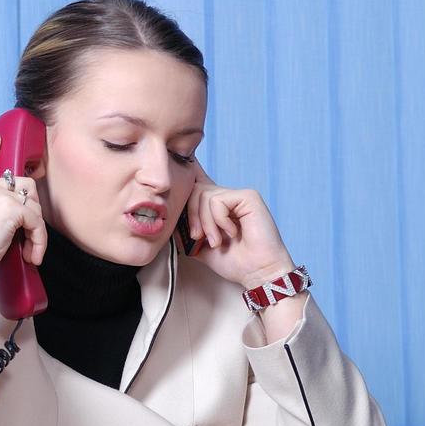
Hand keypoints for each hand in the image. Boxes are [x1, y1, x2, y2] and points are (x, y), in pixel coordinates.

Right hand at [0, 134, 47, 298]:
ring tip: (29, 251)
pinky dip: (39, 242)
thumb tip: (24, 215)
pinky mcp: (11, 208)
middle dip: (33, 208)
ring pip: (35, 204)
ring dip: (37, 230)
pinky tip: (32, 256)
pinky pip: (37, 222)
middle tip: (28, 234)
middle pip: (23, 183)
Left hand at [182, 160, 295, 289]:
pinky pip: (218, 200)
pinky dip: (219, 219)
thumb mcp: (198, 246)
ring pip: (204, 195)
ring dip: (205, 223)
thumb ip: (183, 229)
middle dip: (190, 215)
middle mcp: (226, 196)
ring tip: (215, 240)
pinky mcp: (248, 196)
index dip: (188, 168)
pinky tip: (231, 232)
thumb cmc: (233, 261)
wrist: (257, 273)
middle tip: (197, 237)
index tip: (178, 153)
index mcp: (216, 206)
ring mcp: (238, 195)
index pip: (198, 180)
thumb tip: (167, 215)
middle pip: (194, 189)